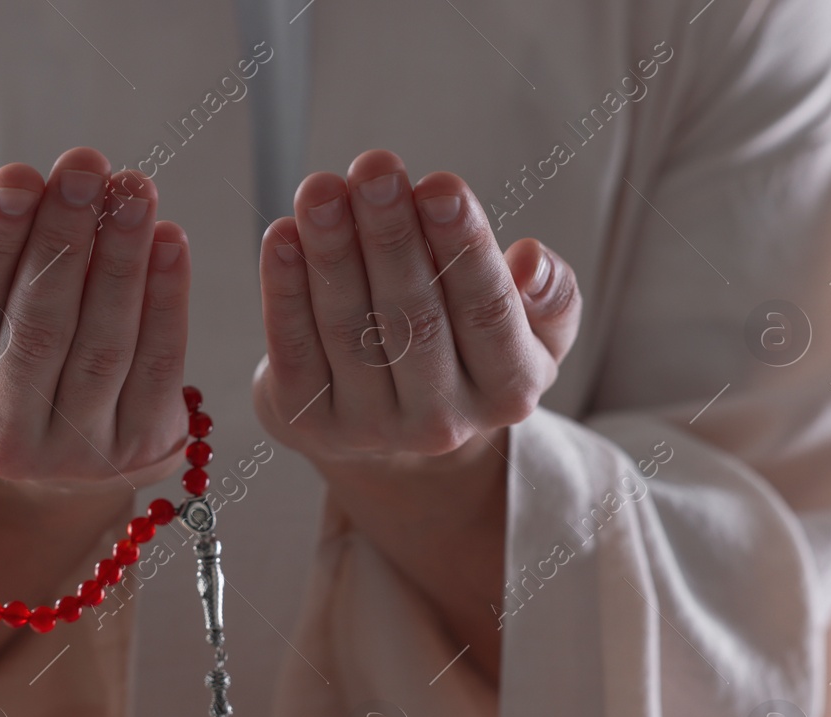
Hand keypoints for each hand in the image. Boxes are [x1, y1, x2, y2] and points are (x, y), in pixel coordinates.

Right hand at [0, 147, 191, 492]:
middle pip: (37, 329)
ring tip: (132, 190)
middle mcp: (2, 440)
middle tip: (83, 167)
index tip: (18, 176)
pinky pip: (156, 367)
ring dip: (121, 259)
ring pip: (101, 346)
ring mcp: (73, 452)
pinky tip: (170, 241)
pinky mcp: (136, 450)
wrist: (55, 438)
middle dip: (62, 239)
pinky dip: (166, 300)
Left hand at [252, 150, 580, 470]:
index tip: (440, 185)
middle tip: (375, 168)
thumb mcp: (532, 333)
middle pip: (414, 319)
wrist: (398, 435)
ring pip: (349, 330)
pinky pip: (294, 349)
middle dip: (392, 236)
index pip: (488, 313)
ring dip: (332, 252)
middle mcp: (442, 422)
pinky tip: (281, 236)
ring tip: (321, 189)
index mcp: (509, 391)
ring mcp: (371, 429)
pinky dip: (284, 290)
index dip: (464, 248)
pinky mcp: (310, 423)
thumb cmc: (468, 353)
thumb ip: (549, 296)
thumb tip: (532, 259)